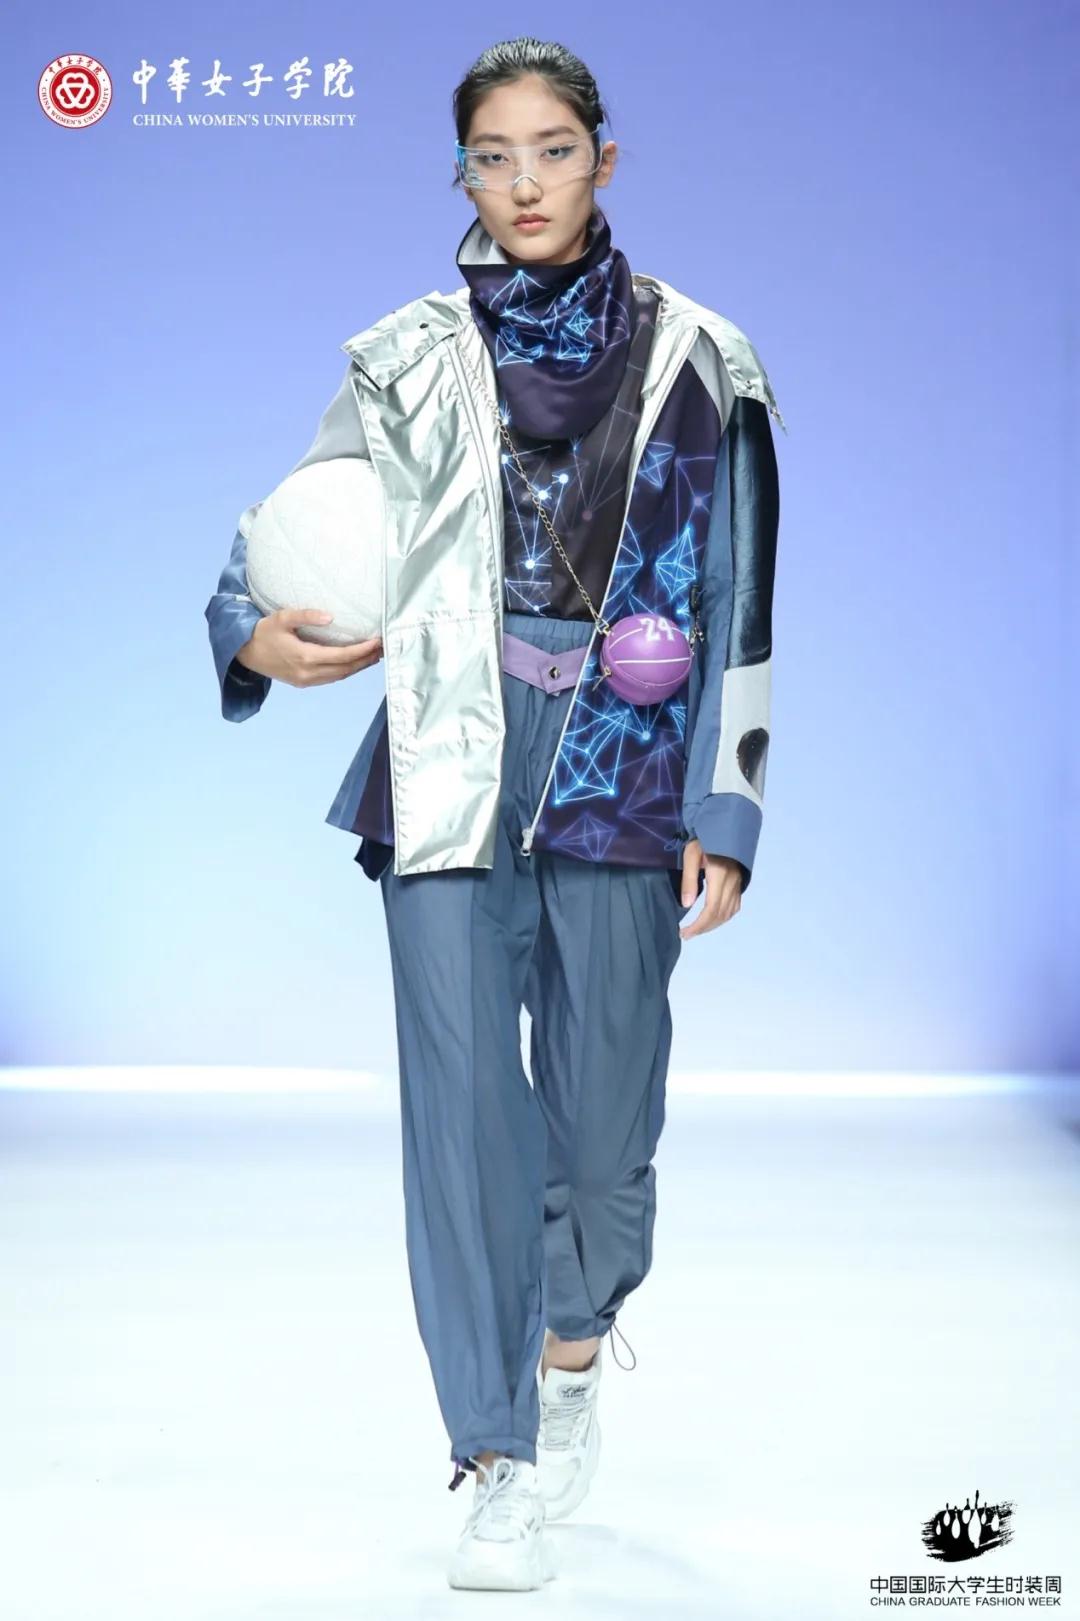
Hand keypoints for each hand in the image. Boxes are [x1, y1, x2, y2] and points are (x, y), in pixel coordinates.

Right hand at [235, 608, 382, 686]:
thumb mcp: (282, 618)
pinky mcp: (303, 683)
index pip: (342, 657)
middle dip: (366, 660)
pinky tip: (354, 663)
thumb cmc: (263, 632)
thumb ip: (305, 615)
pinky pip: (330, 678)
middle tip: (383, 648)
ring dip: (358, 667)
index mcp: (305, 657)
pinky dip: (345, 671)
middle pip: (346, 669)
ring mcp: (306, 681)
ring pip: (340, 676)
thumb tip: (330, 616)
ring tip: (374, 656)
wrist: (244, 653)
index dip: (363, 651)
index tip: (378, 642)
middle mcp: (308, 673)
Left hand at [678, 839, 742, 937]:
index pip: (711, 908)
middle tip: (686, 934)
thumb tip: (686, 905)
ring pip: (728, 913)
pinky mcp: (739, 884)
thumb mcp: (691, 855)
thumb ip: (689, 880)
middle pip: (720, 914)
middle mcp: (731, 883)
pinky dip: (723, 917)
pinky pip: (734, 907)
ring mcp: (737, 884)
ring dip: (713, 925)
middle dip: (703, 928)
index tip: (684, 933)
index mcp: (719, 875)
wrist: (727, 827)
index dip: (699, 925)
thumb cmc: (704, 839)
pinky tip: (712, 919)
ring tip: (696, 929)